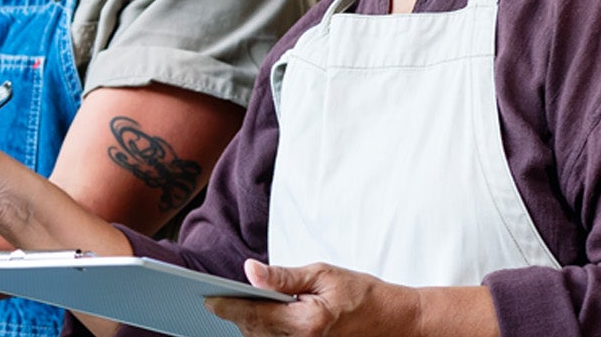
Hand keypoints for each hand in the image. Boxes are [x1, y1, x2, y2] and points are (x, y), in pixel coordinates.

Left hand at [206, 259, 420, 336]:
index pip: (255, 316)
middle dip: (236, 315)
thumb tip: (249, 270)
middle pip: (254, 332)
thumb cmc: (362, 294)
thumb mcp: (323, 274)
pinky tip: (257, 319)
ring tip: (234, 306)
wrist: (394, 322)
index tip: (207, 299)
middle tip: (215, 299)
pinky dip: (264, 332)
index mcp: (307, 322)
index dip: (228, 307)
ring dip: (248, 325)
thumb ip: (283, 276)